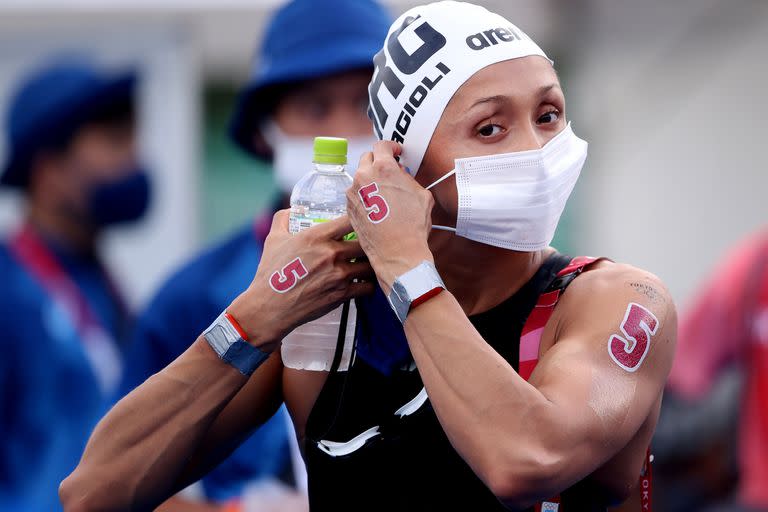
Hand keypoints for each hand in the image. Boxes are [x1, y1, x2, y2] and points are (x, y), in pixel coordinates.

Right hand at [228, 210, 374, 350]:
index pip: (351, 219)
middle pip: (366, 242)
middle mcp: (331, 253)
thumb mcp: (273, 239)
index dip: (360, 219)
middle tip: (366, 246)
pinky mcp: (342, 294)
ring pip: (369, 265)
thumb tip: (291, 210)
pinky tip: (362, 283)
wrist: (270, 307)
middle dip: (368, 243)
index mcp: (316, 236)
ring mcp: (339, 275)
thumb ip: (283, 219)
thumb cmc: (270, 273)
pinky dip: (367, 285)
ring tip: (365, 265)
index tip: (360, 222)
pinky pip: (368, 287)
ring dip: (369, 264)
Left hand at [346, 141, 434, 292]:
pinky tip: (376, 205)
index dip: (391, 147)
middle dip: (378, 161)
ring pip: (360, 176)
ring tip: (383, 191)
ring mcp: (353, 192)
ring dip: (370, 179)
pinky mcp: (348, 207)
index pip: (382, 145)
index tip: (396, 152)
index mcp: (383, 168)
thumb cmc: (412, 225)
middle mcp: (364, 176)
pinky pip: (355, 193)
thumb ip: (408, 178)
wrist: (397, 252)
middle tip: (389, 171)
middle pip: (367, 158)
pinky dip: (364, 194)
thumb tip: (401, 174)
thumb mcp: (422, 195)